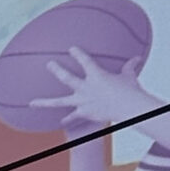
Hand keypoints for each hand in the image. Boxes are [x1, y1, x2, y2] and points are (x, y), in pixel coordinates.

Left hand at [33, 44, 151, 132]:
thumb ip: (130, 66)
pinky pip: (74, 117)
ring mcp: (83, 101)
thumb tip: (138, 57)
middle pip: (67, 78)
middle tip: (48, 65)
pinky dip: (68, 119)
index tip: (71, 48)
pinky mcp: (85, 113)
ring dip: (45, 102)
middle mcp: (86, 87)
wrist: (130, 107)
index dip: (77, 53)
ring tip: (31, 103)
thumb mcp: (129, 76)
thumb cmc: (131, 90)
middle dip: (56, 70)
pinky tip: (60, 121)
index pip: (84, 61)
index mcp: (96, 75)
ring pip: (60, 101)